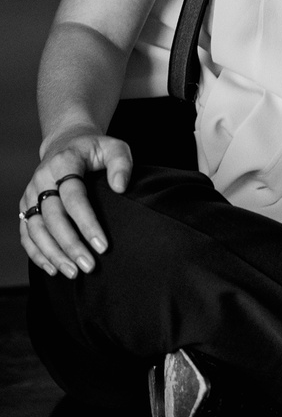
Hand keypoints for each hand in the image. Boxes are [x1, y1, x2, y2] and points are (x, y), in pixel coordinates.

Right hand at [19, 131, 131, 279]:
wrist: (66, 144)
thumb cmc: (94, 150)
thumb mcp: (113, 147)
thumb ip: (121, 164)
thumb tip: (120, 186)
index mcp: (64, 162)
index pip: (73, 196)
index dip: (87, 222)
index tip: (103, 245)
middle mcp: (42, 178)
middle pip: (52, 217)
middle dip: (70, 244)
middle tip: (89, 266)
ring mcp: (31, 193)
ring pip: (36, 229)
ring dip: (53, 254)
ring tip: (73, 273)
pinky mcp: (26, 206)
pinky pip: (26, 233)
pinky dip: (37, 254)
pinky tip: (53, 269)